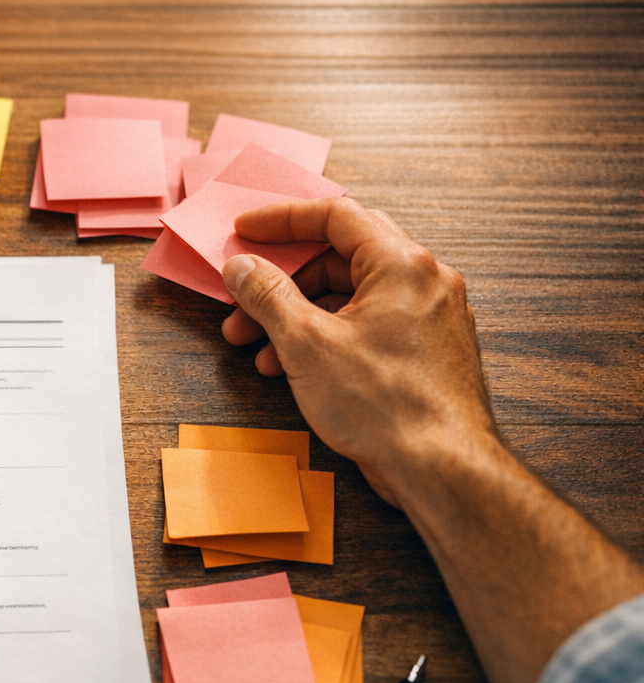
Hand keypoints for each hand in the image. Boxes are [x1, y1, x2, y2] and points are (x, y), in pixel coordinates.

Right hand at [218, 197, 495, 507]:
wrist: (441, 467)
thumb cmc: (387, 406)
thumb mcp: (306, 344)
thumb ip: (268, 295)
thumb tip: (242, 267)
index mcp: (402, 264)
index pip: (335, 215)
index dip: (281, 220)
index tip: (245, 231)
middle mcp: (425, 281)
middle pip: (340, 257)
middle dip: (283, 280)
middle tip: (242, 296)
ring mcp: (430, 316)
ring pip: (351, 297)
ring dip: (298, 315)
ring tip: (255, 346)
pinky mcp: (427, 350)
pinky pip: (368, 326)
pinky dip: (326, 337)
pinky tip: (292, 367)